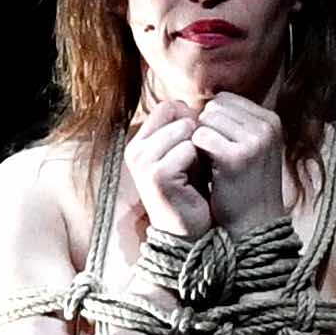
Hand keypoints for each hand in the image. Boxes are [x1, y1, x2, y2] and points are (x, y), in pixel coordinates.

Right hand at [124, 108, 220, 250]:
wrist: (189, 230)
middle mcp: (135, 149)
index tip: (196, 144)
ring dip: (199, 147)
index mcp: (139, 141)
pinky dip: (199, 163)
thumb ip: (184, 127)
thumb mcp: (184, 152)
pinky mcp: (157, 175)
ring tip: (197, 171)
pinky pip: (188, 149)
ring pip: (184, 129)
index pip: (169, 105)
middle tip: (197, 162)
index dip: (190, 119)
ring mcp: (143, 162)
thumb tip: (198, 105)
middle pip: (176, 113)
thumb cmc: (191, 189)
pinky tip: (196, 181)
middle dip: (196, 132)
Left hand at [180, 92, 285, 231]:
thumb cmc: (245, 186)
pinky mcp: (237, 156)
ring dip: (199, 140)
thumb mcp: (250, 148)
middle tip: (209, 156)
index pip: (225, 100)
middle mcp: (267, 126)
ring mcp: (255, 140)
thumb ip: (234, 124)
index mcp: (271, 120)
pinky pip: (200, 137)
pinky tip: (205, 169)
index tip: (215, 145)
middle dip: (204, 127)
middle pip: (215, 107)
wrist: (254, 226)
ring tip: (209, 163)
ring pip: (206, 119)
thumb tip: (203, 104)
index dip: (212, 121)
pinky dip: (195, 152)